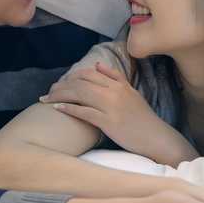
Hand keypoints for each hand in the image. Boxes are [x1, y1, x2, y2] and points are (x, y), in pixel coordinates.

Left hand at [41, 62, 197, 165]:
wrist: (156, 137)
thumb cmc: (142, 119)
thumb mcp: (131, 93)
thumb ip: (115, 78)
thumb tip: (97, 65)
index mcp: (119, 84)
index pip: (90, 73)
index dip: (72, 76)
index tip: (61, 83)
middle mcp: (114, 92)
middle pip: (81, 82)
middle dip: (61, 85)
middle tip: (49, 91)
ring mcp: (111, 106)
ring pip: (79, 94)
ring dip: (60, 95)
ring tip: (47, 99)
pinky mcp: (108, 122)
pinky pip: (83, 111)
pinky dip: (68, 108)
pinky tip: (57, 108)